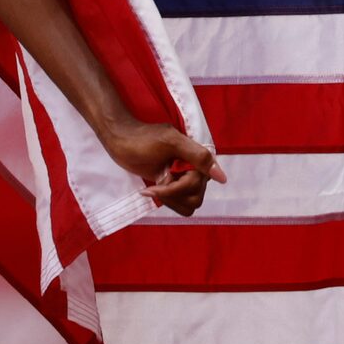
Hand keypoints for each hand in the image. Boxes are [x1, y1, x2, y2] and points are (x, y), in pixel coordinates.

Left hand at [99, 116, 224, 216]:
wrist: (120, 140)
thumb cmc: (143, 138)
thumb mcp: (171, 142)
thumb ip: (198, 156)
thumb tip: (222, 178)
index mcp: (198, 157)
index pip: (198, 184)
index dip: (178, 187)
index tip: (161, 179)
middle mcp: (195, 169)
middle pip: (195, 197)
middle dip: (173, 194)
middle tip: (157, 183)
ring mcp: (184, 179)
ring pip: (190, 205)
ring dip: (170, 199)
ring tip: (155, 187)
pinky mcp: (174, 187)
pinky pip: (181, 205)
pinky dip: (167, 201)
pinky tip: (153, 190)